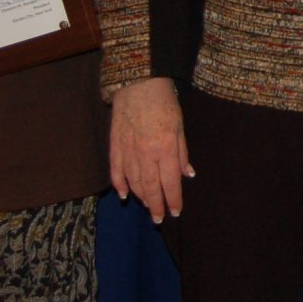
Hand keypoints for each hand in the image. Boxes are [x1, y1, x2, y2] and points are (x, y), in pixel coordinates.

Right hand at [109, 77, 192, 221]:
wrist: (138, 82)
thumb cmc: (164, 101)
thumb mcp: (180, 126)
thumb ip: (182, 152)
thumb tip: (188, 175)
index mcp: (165, 148)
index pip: (170, 182)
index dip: (173, 199)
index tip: (175, 212)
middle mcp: (146, 153)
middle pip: (150, 187)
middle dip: (155, 206)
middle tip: (158, 219)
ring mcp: (128, 150)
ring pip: (133, 182)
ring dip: (140, 197)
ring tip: (147, 206)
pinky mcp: (114, 144)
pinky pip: (116, 170)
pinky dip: (119, 184)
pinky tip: (124, 194)